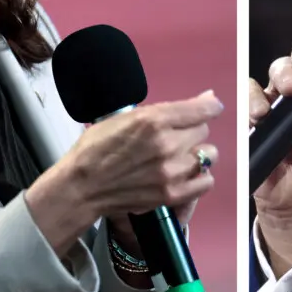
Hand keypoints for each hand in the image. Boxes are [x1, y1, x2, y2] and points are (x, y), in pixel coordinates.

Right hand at [25, 91, 222, 255]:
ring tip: (179, 156)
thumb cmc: (98, 148)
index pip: (205, 109)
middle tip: (174, 136)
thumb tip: (206, 98)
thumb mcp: (126, 116)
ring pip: (208, 155)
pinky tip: (185, 174)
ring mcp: (172, 171)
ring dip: (196, 153)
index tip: (207, 108)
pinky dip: (199, 176)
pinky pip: (206, 181)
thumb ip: (165, 110)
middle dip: (191, 131)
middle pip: (203, 131)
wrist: (82, 186)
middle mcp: (167, 144)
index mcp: (154, 119)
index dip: (209, 107)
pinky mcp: (172, 193)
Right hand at [250, 40, 291, 277]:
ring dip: (256, 94)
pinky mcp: (250, 141)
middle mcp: (288, 105)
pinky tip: (251, 125)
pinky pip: (240, 123)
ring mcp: (266, 121)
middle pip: (278, 70)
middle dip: (283, 70)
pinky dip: (243, 119)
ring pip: (254, 90)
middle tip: (291, 86)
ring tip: (263, 111)